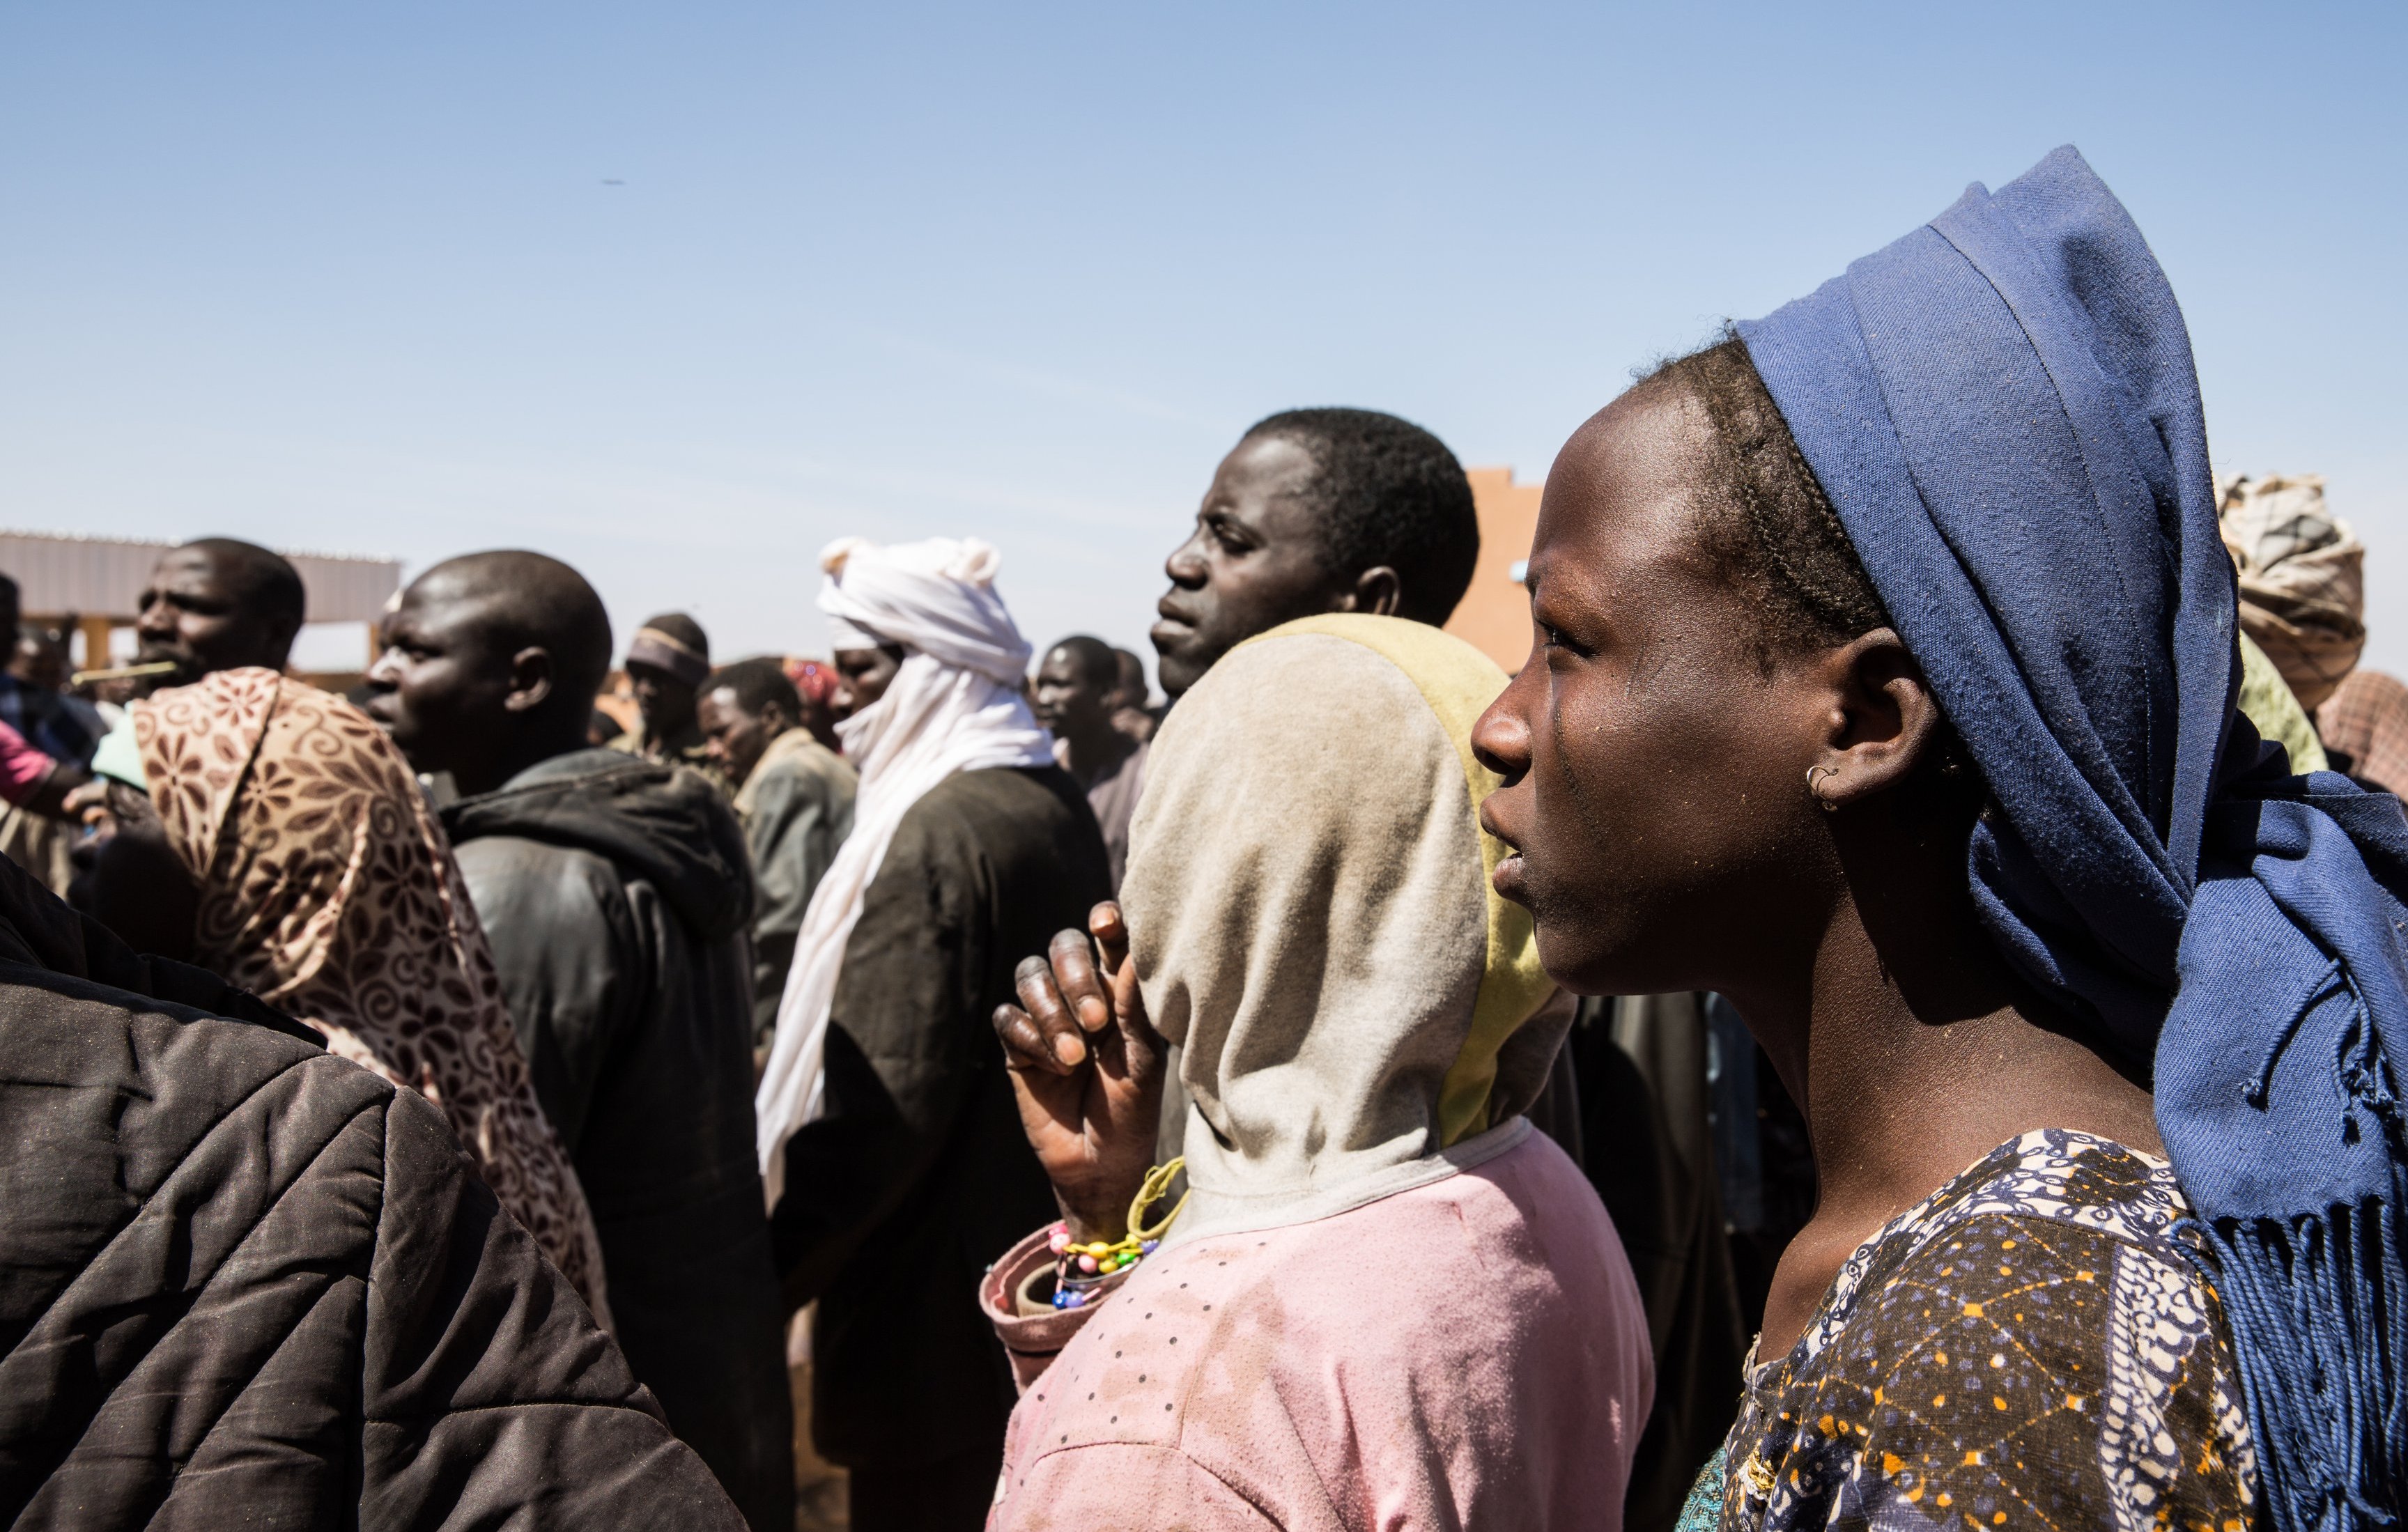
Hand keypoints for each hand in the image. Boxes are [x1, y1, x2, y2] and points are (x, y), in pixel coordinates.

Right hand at [992, 901, 1163, 1244]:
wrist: (1100, 1165)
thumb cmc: (1134, 1112)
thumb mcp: (1144, 1062)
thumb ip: (1135, 1008)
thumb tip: (1131, 954)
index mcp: (1120, 989)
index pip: (1109, 938)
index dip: (1105, 921)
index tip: (1106, 923)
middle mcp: (1081, 994)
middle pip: (1063, 946)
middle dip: (1075, 977)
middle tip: (1095, 1022)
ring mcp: (1046, 1017)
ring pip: (1030, 975)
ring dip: (1051, 1013)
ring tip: (1075, 1058)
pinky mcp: (1018, 1045)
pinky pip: (1008, 1018)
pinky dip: (1030, 1037)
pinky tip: (1054, 1067)